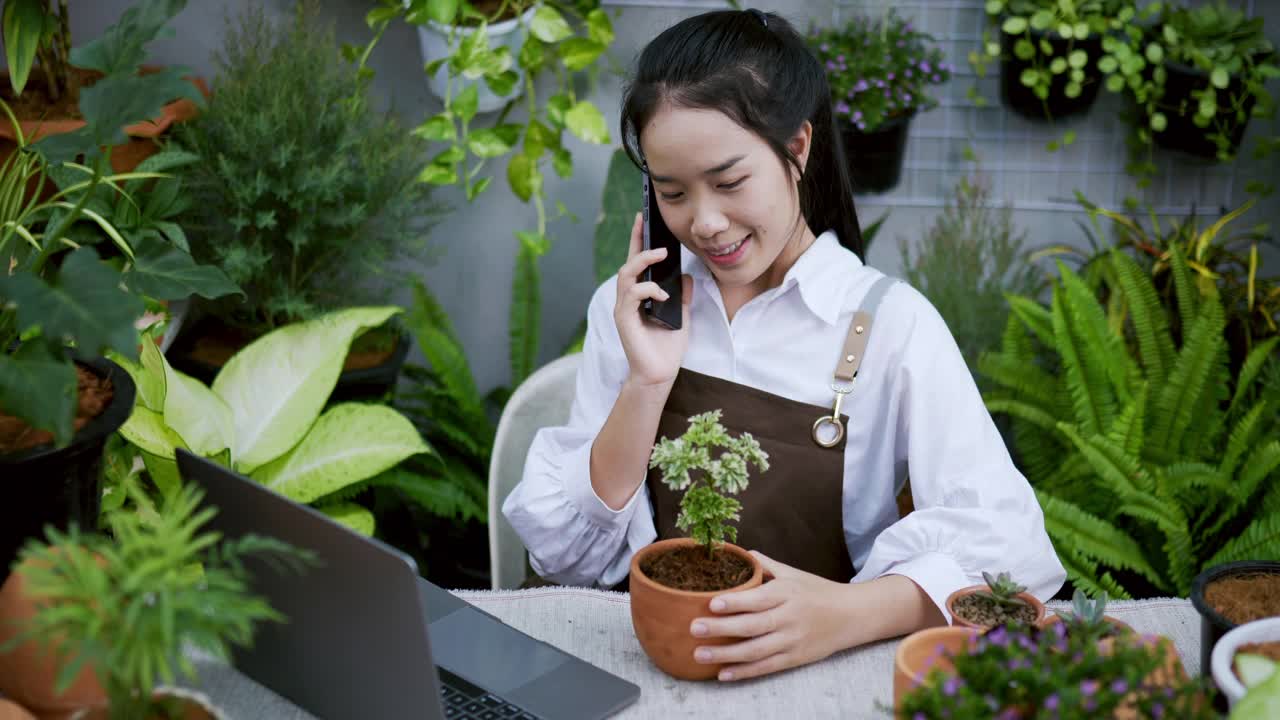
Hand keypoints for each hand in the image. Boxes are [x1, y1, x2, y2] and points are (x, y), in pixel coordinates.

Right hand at [613, 212, 691, 387]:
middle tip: (647, 224)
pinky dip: (648, 291)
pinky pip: (632, 295)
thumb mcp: (682, 315)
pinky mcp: (623, 319)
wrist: (659, 374)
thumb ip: (683, 295)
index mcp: (640, 295)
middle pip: (628, 262)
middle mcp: (628, 299)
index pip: (637, 262)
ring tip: (661, 254)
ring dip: (643, 261)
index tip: (643, 217)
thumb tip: (688, 276)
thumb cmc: (667, 348)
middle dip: (637, 241)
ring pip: (626, 274)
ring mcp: (624, 308)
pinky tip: (662, 295)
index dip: (639, 239)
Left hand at [689, 551, 860, 681]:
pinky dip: (744, 672)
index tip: (711, 602)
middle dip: (721, 628)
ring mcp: (792, 640)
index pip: (758, 598)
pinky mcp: (795, 658)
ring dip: (726, 654)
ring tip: (699, 654)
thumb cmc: (817, 591)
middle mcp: (789, 617)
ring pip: (756, 650)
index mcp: (786, 593)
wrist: (851, 615)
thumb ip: (765, 564)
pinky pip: (766, 667)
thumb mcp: (793, 573)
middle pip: (752, 625)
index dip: (735, 602)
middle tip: (694, 628)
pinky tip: (722, 673)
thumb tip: (739, 552)